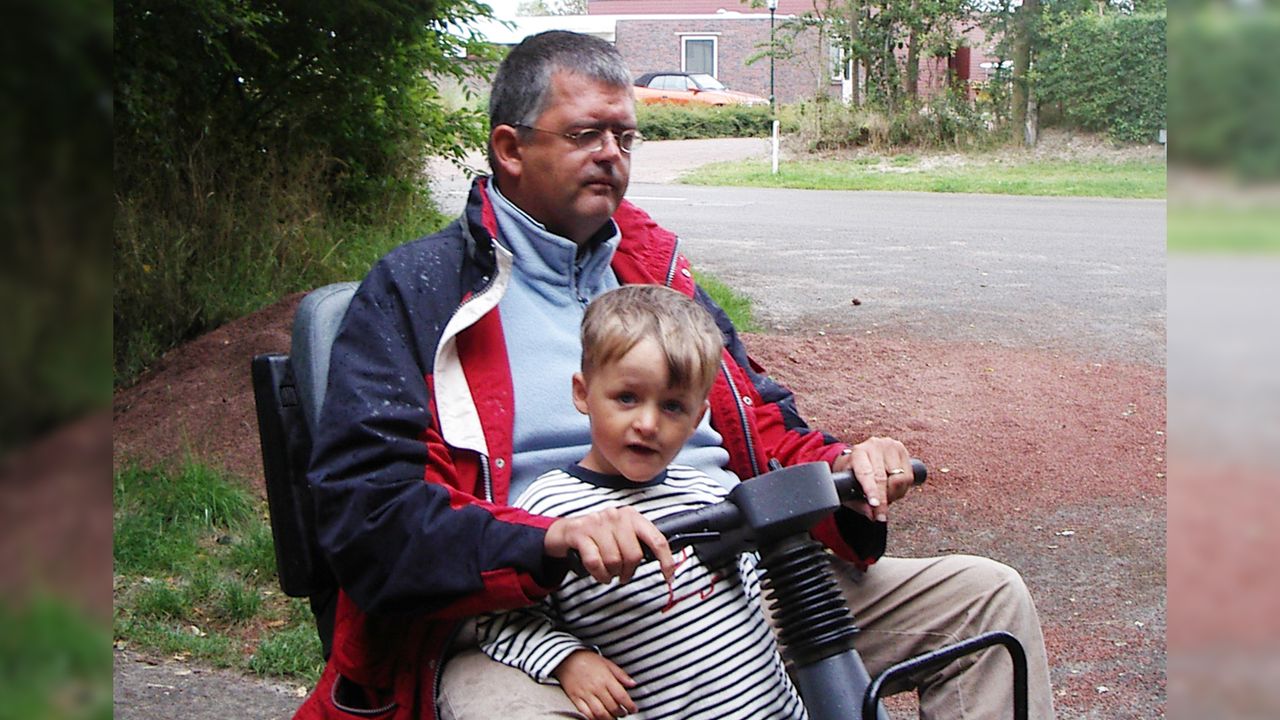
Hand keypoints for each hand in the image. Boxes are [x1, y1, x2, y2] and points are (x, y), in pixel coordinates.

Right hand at [544, 506, 674, 585]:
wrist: (565, 531)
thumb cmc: (598, 536)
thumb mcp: (621, 534)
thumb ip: (638, 543)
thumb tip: (662, 564)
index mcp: (632, 516)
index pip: (657, 539)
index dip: (666, 561)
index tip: (669, 577)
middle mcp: (616, 516)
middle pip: (634, 555)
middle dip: (628, 571)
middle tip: (622, 575)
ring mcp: (597, 523)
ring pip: (614, 560)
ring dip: (612, 574)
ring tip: (608, 573)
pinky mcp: (580, 533)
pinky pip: (595, 562)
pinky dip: (599, 574)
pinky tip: (599, 574)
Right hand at [553, 649, 637, 718]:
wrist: (566, 658)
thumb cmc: (587, 659)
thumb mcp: (607, 663)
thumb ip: (621, 674)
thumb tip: (633, 684)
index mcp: (606, 678)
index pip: (621, 696)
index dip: (630, 705)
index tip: (634, 709)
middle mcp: (596, 687)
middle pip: (612, 707)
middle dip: (621, 713)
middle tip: (623, 713)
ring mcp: (585, 694)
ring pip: (600, 713)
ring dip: (609, 718)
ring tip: (613, 717)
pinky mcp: (575, 698)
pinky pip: (585, 713)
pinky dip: (593, 718)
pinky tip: (598, 718)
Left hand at [833, 436, 912, 522]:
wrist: (860, 457)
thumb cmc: (851, 472)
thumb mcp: (848, 487)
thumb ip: (859, 503)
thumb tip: (872, 514)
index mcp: (857, 452)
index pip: (866, 473)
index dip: (872, 491)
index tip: (875, 505)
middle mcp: (874, 446)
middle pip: (883, 477)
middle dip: (883, 500)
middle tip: (880, 516)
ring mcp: (890, 446)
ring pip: (899, 479)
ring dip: (894, 495)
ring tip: (885, 498)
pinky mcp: (902, 450)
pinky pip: (908, 477)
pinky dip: (902, 489)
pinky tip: (893, 490)